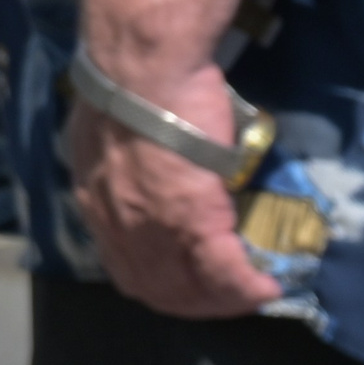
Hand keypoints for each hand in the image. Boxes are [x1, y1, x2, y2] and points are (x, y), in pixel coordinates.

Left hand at [68, 70, 280, 319]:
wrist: (140, 64)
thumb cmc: (128, 76)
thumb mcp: (109, 124)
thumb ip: (118, 154)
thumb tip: (139, 153)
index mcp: (94, 198)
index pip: (124, 263)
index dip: (158, 279)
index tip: (187, 279)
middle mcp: (116, 223)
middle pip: (155, 288)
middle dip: (193, 300)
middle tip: (227, 296)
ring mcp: (152, 227)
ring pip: (188, 288)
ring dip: (222, 299)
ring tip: (251, 291)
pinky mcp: (191, 219)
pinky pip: (223, 271)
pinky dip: (247, 285)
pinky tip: (268, 284)